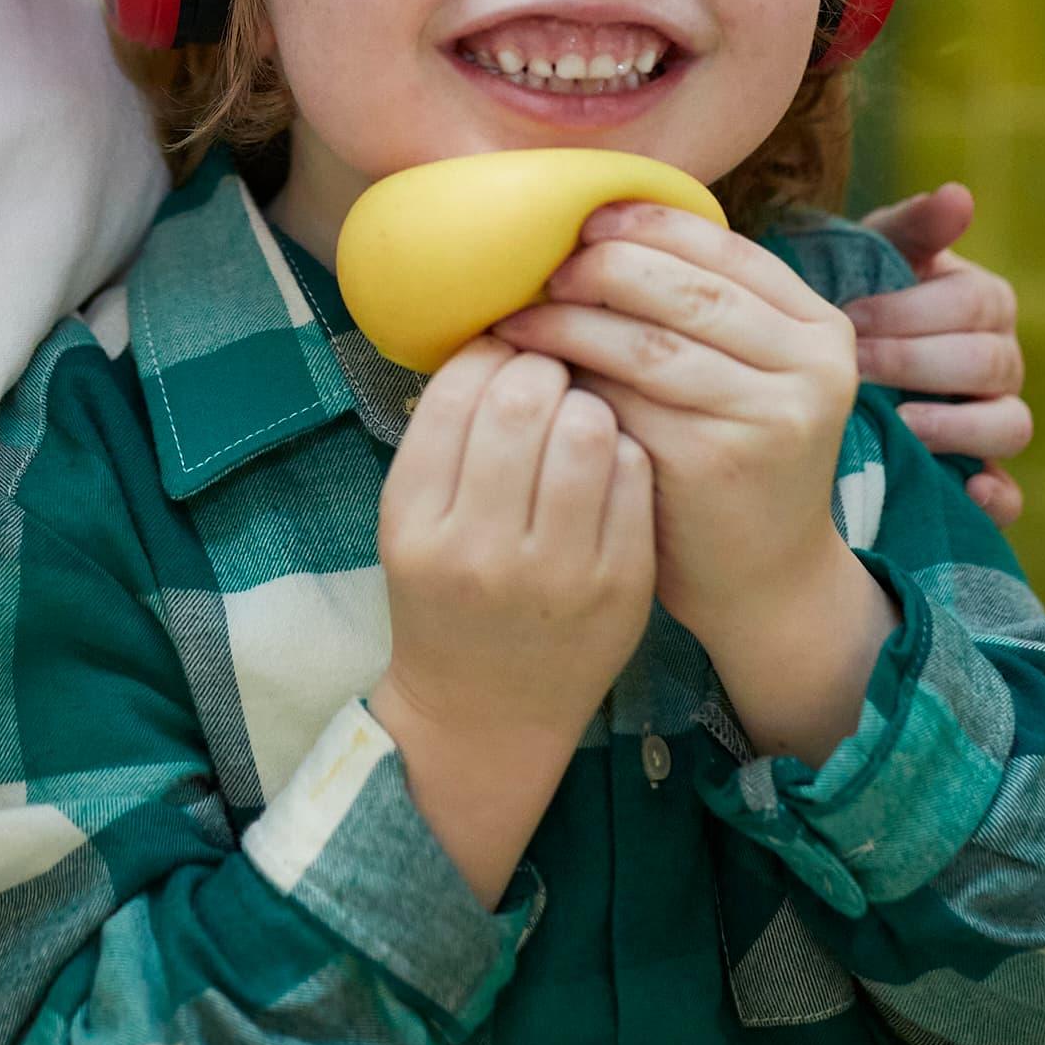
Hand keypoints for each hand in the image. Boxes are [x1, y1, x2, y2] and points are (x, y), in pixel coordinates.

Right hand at [370, 338, 654, 904]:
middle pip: (524, 399)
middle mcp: (481, 549)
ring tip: (578, 415)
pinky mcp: (621, 585)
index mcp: (417, 523)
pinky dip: (622, 450)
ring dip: (587, 402)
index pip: (456, 393)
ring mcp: (557, 572)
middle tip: (549, 372)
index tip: (504, 350)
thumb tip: (500, 331)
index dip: (489, 352)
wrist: (485, 713)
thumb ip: (445, 435)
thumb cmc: (445, 597)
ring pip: (588, 427)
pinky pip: (633, 474)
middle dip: (543, 366)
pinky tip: (605, 465)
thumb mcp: (411, 520)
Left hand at [495, 207, 890, 764]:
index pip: (727, 250)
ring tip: (519, 318)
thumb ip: (705, 310)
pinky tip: (532, 375)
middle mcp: (811, 366)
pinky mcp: (716, 460)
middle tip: (544, 270)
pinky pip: (626, 400)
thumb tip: (598, 228)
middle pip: (688, 288)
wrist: (766, 578)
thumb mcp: (750, 375)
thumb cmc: (735, 457)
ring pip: (649, 342)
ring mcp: (770, 415)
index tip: (586, 218)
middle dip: (605, 267)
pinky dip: (571, 379)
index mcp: (821, 329)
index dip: (650, 225)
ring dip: (571, 322)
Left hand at [858, 184, 1030, 526]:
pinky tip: (965, 491)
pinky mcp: (981, 477)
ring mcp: (994, 421)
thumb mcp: (873, 256)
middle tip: (858, 368)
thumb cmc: (854, 299)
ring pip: (1011, 426)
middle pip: (993, 363)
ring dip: (958, 426)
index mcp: (983, 304)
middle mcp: (1000, 362)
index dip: (915, 311)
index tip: (852, 318)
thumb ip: (913, 226)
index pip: (979, 303)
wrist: (816, 367)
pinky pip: (1010, 495)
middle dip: (921, 363)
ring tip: (902, 424)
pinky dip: (996, 498)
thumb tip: (959, 196)